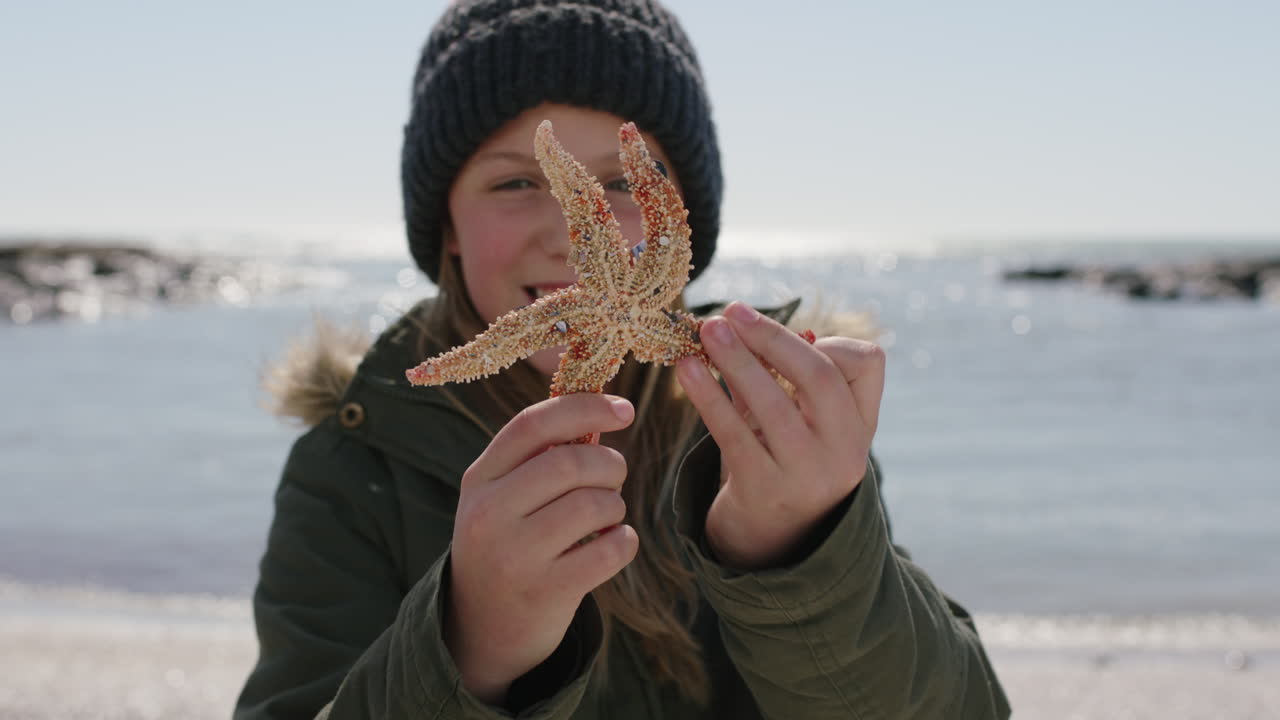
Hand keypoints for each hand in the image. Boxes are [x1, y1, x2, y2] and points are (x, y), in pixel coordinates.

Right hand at [446, 393, 638, 703]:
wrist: (482, 628)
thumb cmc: (507, 543)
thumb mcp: (501, 496)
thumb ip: (539, 456)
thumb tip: (603, 407)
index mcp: (479, 479)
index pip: (532, 425)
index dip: (585, 408)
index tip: (625, 409)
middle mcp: (488, 514)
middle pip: (569, 462)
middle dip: (608, 464)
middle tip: (613, 476)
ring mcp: (514, 556)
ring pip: (593, 504)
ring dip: (615, 503)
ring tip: (606, 515)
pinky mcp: (545, 592)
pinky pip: (610, 550)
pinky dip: (624, 541)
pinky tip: (612, 544)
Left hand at [676, 301, 885, 570]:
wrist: (770, 543)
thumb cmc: (780, 462)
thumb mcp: (796, 422)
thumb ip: (779, 377)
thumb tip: (740, 324)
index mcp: (860, 425)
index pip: (867, 365)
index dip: (831, 339)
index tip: (792, 329)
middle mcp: (844, 450)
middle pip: (820, 379)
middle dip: (774, 339)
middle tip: (732, 312)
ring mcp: (807, 474)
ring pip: (774, 405)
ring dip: (737, 361)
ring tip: (706, 330)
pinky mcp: (765, 491)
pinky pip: (734, 435)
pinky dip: (708, 398)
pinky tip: (686, 371)